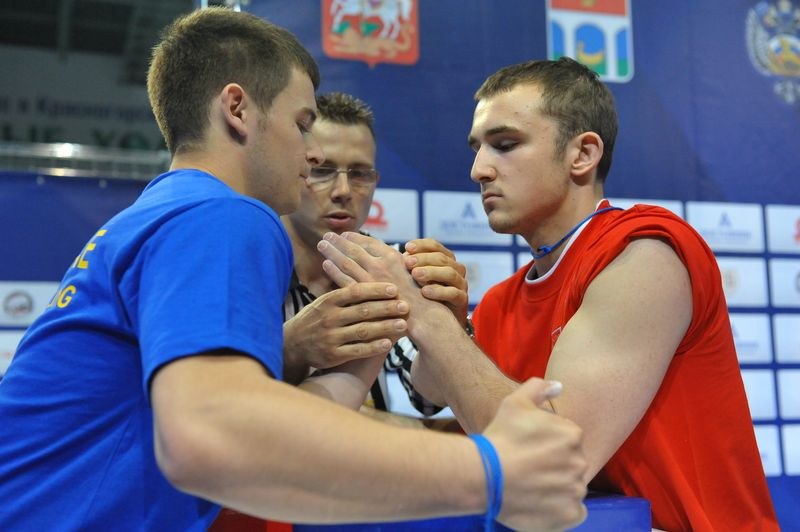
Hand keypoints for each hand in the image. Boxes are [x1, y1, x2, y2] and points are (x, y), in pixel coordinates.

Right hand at [283, 282, 408, 374]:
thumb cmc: (315, 319)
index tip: (393, 288)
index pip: (354, 292)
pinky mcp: (333, 355)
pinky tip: (389, 343)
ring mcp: (331, 337)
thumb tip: (367, 274)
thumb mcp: (323, 301)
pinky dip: (374, 347)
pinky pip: (357, 350)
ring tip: (403, 324)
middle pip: (362, 311)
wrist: (292, 345)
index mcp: (328, 301)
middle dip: (386, 307)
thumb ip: (343, 292)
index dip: (375, 289)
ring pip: (363, 331)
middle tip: (405, 305)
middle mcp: (329, 318)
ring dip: (385, 327)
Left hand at [316, 232, 447, 335]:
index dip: (356, 237)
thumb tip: (390, 257)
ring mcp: (370, 279)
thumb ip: (398, 264)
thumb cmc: (423, 296)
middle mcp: (380, 265)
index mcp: (393, 257)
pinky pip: (344, 279)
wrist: (425, 316)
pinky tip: (326, 264)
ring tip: (322, 245)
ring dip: (332, 251)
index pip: (369, 242)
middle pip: (354, 249)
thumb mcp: (413, 272)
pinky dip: (333, 270)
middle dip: (339, 241)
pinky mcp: (363, 294)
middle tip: (327, 235)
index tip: (346, 234)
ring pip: (345, 261)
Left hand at [403, 239, 467, 325]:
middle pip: (442, 258)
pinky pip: (454, 293)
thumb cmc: (422, 299)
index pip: (435, 246)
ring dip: (431, 272)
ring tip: (415, 275)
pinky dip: (439, 291)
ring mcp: (460, 284)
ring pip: (450, 273)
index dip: (422, 245)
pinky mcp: (462, 301)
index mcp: (444, 260)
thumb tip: (390, 253)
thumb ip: (408, 267)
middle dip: (424, 258)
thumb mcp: (414, 281)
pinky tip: (425, 292)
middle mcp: (455, 269)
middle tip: (408, 262)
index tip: (407, 247)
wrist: (438, 325)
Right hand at [484, 378, 586, 530]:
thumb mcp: (514, 402)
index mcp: (572, 434)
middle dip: (553, 465)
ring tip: (530, 485)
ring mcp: (576, 490)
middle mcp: (580, 461)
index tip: (529, 448)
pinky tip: (540, 502)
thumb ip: (539, 388)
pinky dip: (561, 509)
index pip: (566, 439)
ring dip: (556, 486)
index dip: (546, 444)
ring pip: (571, 486)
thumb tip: (559, 386)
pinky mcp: (569, 514)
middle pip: (570, 463)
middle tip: (528, 467)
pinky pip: (573, 512)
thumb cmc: (499, 437)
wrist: (484, 475)